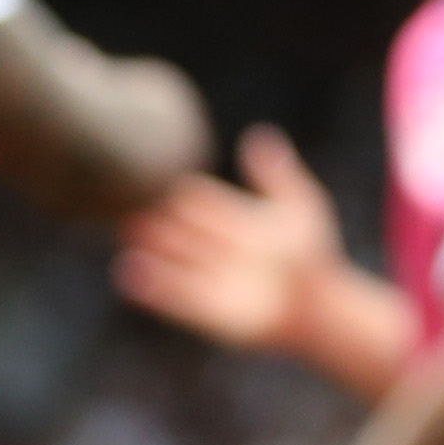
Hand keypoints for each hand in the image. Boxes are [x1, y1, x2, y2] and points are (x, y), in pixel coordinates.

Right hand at [116, 127, 343, 354]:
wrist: (319, 304)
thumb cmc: (312, 253)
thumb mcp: (299, 207)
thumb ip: (278, 175)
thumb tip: (259, 134)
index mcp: (231, 215)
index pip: (199, 197)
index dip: (179, 188)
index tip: (151, 170)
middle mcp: (212, 244)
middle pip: (180, 225)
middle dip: (157, 214)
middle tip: (129, 198)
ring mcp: (207, 275)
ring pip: (171, 257)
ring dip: (148, 246)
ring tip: (124, 230)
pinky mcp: (206, 310)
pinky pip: (174, 296)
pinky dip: (151, 284)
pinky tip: (127, 271)